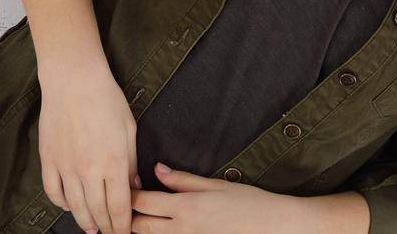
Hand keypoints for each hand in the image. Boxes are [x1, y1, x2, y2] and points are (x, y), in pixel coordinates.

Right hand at [37, 58, 138, 233]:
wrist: (73, 81)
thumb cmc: (107, 100)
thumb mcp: (129, 129)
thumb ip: (131, 162)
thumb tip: (134, 186)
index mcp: (113, 163)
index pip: (119, 207)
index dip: (123, 225)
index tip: (126, 232)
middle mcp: (88, 171)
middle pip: (97, 211)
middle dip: (106, 227)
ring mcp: (65, 167)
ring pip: (74, 206)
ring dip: (85, 221)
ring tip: (92, 228)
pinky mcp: (48, 160)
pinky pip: (53, 191)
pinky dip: (61, 203)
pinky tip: (69, 207)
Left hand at [130, 165, 322, 232]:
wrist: (269, 226)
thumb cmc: (246, 202)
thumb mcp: (214, 185)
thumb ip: (183, 179)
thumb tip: (159, 169)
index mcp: (185, 206)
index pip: (143, 202)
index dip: (130, 193)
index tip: (127, 185)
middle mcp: (180, 228)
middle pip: (138, 226)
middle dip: (128, 215)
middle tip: (127, 204)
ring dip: (140, 227)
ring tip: (138, 217)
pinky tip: (161, 226)